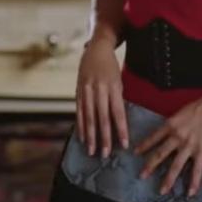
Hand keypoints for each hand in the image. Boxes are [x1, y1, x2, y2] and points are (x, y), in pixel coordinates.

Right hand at [75, 33, 128, 157]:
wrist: (96, 47)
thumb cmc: (111, 67)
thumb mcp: (118, 80)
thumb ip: (117, 99)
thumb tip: (119, 122)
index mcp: (113, 86)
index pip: (118, 112)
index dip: (121, 129)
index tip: (124, 144)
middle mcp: (99, 88)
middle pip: (102, 117)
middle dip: (104, 137)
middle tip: (106, 154)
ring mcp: (86, 90)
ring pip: (88, 117)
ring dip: (91, 135)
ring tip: (92, 150)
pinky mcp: (78, 91)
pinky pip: (79, 111)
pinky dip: (80, 125)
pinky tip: (82, 137)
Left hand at [135, 93, 201, 196]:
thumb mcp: (182, 112)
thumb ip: (174, 124)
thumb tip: (169, 132)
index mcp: (171, 124)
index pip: (154, 137)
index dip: (144, 145)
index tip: (135, 153)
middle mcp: (177, 136)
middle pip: (160, 153)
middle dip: (150, 166)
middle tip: (141, 176)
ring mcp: (189, 145)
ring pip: (176, 165)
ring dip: (168, 179)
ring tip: (162, 190)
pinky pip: (197, 169)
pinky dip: (194, 182)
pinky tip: (190, 192)